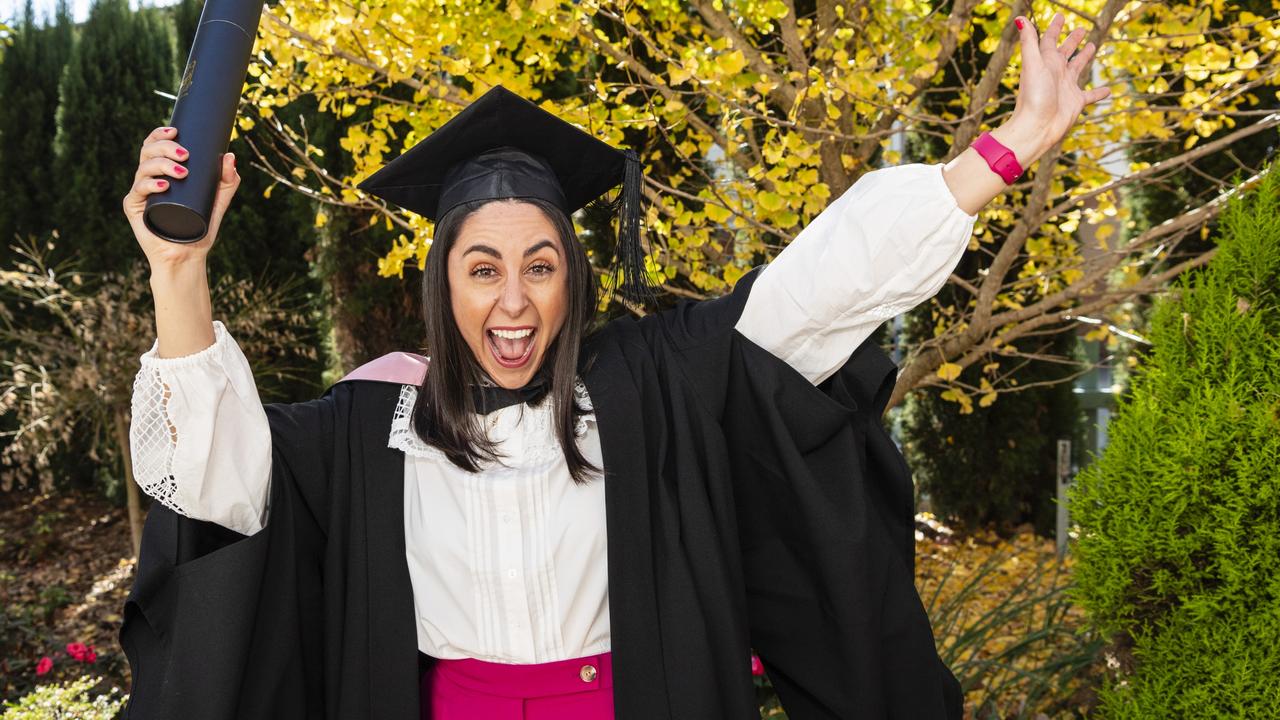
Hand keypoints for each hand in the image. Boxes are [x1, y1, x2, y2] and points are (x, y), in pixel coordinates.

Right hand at [123, 126, 239, 267]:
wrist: (188, 256)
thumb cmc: (199, 228)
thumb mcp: (218, 202)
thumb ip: (227, 182)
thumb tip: (230, 156)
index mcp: (163, 173)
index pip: (155, 146)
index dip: (160, 134)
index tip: (176, 131)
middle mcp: (148, 179)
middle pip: (148, 152)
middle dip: (164, 147)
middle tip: (185, 155)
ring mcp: (140, 193)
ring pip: (143, 168)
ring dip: (162, 164)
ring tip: (182, 172)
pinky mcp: (135, 209)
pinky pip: (138, 191)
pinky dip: (150, 185)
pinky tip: (163, 186)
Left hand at [1009, 11, 1111, 152]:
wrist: (1037, 127)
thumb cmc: (1033, 96)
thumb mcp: (1032, 65)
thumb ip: (1028, 41)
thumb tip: (1019, 18)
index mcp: (1045, 62)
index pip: (1049, 40)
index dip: (1054, 28)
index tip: (1060, 16)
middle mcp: (1056, 73)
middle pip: (1065, 51)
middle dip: (1072, 39)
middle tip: (1081, 29)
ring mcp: (1066, 87)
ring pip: (1078, 68)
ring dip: (1084, 57)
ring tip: (1092, 47)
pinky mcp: (1076, 102)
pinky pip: (1091, 95)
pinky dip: (1100, 93)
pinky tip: (1109, 91)